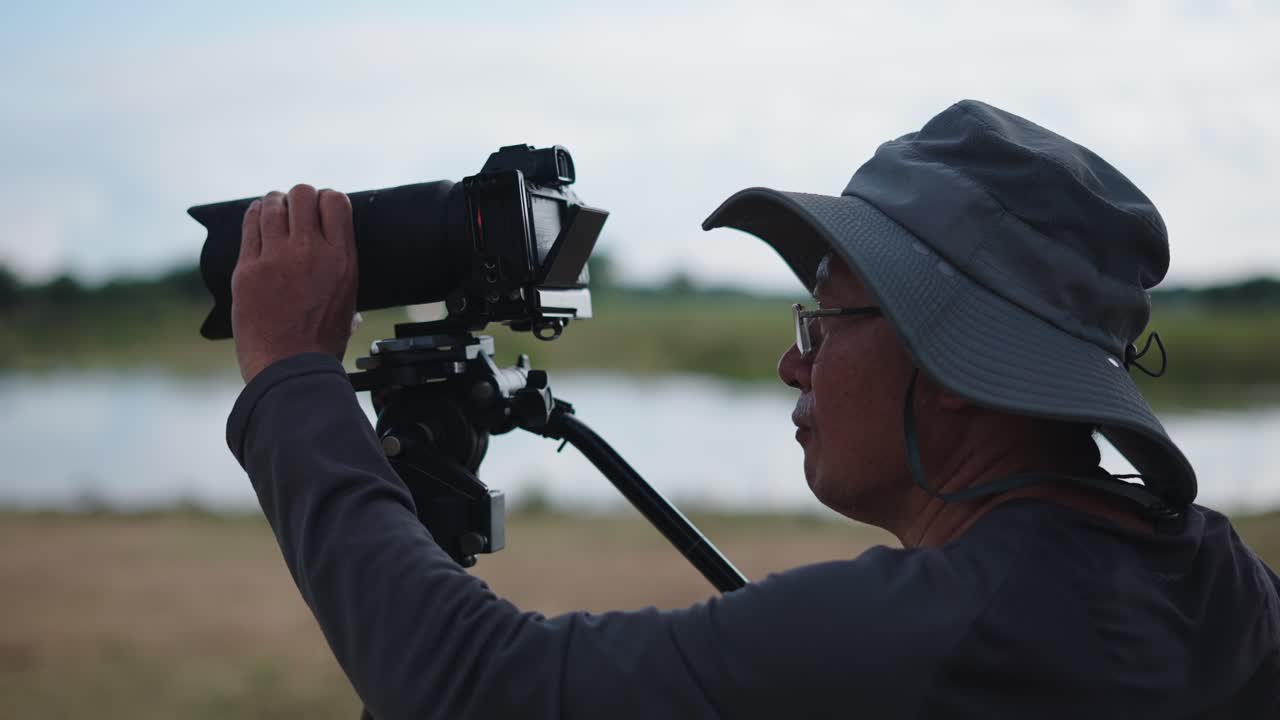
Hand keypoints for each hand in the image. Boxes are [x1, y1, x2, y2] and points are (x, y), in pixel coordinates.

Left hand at [231, 184, 357, 383]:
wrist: (289, 369)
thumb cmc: (321, 345)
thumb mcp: (348, 309)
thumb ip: (345, 288)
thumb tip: (349, 296)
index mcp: (342, 260)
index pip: (336, 202)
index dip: (327, 198)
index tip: (321, 208)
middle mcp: (311, 252)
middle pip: (303, 194)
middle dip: (299, 197)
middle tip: (295, 210)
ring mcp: (276, 258)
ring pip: (272, 204)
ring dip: (274, 203)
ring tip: (273, 210)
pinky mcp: (247, 269)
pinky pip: (249, 225)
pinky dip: (253, 216)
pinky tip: (256, 218)